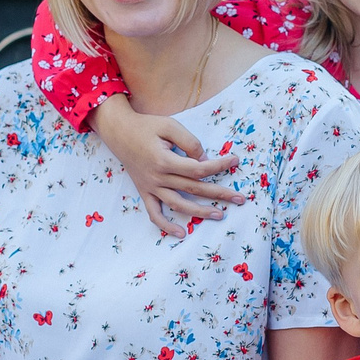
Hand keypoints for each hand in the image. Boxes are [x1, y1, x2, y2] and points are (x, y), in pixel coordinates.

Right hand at [91, 97, 246, 236]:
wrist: (118, 131)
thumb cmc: (146, 126)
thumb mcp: (169, 126)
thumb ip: (189, 142)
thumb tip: (204, 159)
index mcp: (165, 161)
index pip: (198, 168)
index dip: (219, 166)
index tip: (235, 161)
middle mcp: (158, 178)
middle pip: (194, 188)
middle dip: (219, 193)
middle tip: (240, 198)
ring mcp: (151, 187)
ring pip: (178, 204)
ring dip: (200, 212)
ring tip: (220, 215)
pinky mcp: (145, 192)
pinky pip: (154, 213)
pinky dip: (166, 225)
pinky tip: (181, 233)